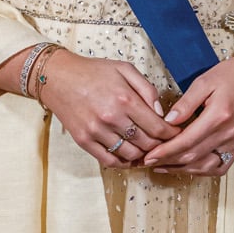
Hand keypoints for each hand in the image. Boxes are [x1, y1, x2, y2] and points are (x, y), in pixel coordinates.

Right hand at [38, 50, 183, 167]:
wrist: (57, 77)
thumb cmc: (93, 71)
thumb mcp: (124, 70)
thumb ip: (147, 89)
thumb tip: (161, 113)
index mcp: (125, 99)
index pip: (157, 127)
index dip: (171, 134)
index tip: (176, 134)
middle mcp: (111, 117)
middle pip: (147, 143)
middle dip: (160, 145)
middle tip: (165, 143)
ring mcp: (96, 131)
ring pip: (131, 155)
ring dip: (143, 155)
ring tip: (149, 150)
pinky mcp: (84, 141)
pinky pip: (110, 161)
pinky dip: (124, 163)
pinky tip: (130, 157)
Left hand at [141, 45, 233, 174]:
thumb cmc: (233, 75)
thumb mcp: (205, 81)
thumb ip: (186, 103)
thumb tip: (167, 121)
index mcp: (219, 116)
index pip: (186, 141)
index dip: (165, 151)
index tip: (148, 156)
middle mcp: (229, 133)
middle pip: (192, 157)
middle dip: (167, 162)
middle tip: (147, 162)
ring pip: (204, 166)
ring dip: (181, 169)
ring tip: (161, 166)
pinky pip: (218, 168)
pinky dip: (200, 171)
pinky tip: (186, 167)